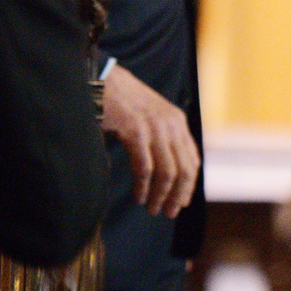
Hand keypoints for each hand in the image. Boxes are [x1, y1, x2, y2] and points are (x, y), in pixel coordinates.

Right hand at [101, 64, 200, 216]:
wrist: (98, 77)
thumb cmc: (118, 100)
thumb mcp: (148, 116)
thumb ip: (159, 137)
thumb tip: (164, 170)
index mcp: (177, 121)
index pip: (193, 160)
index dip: (189, 185)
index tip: (181, 202)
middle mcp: (171, 124)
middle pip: (185, 170)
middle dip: (178, 195)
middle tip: (168, 212)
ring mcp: (155, 127)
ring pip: (167, 173)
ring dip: (160, 196)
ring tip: (151, 209)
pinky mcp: (135, 131)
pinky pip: (145, 168)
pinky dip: (143, 187)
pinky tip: (138, 197)